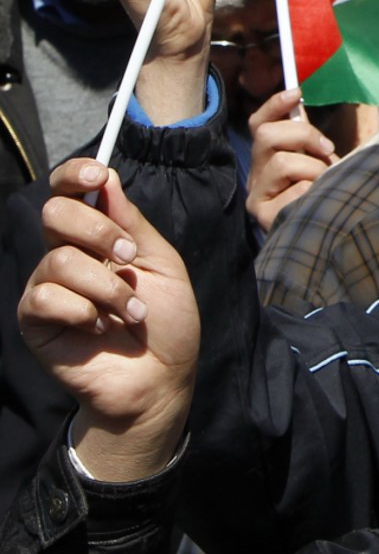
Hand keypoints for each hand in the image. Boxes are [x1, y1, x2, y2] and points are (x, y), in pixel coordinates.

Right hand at [19, 160, 198, 482]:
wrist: (161, 378)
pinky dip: (83, 312)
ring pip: (58, 259)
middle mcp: (68, 256)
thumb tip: (106, 180)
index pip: (69, 193)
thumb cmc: (167, 322)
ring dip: (105, 286)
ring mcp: (49, 288)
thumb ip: (132, 224)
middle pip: (55, 214)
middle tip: (127, 255)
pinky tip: (99, 330)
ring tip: (129, 312)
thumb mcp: (162, 264)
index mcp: (99, 237)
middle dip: (97, 230)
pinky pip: (46, 297)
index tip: (96, 174)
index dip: (74, 175)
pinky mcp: (35, 320)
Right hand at [247, 88, 335, 234]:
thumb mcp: (323, 160)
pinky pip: (296, 191)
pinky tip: (316, 204)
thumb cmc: (330, 191)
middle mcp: (257, 174)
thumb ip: (312, 139)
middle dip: (303, 135)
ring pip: (282, 162)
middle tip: (327, 150)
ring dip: (314, 169)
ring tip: (324, 184)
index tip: (298, 93)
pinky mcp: (263, 215)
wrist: (334, 232)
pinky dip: (314, 193)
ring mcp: (257, 195)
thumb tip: (305, 106)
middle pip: (266, 135)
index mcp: (269, 157)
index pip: (259, 124)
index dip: (275, 105)